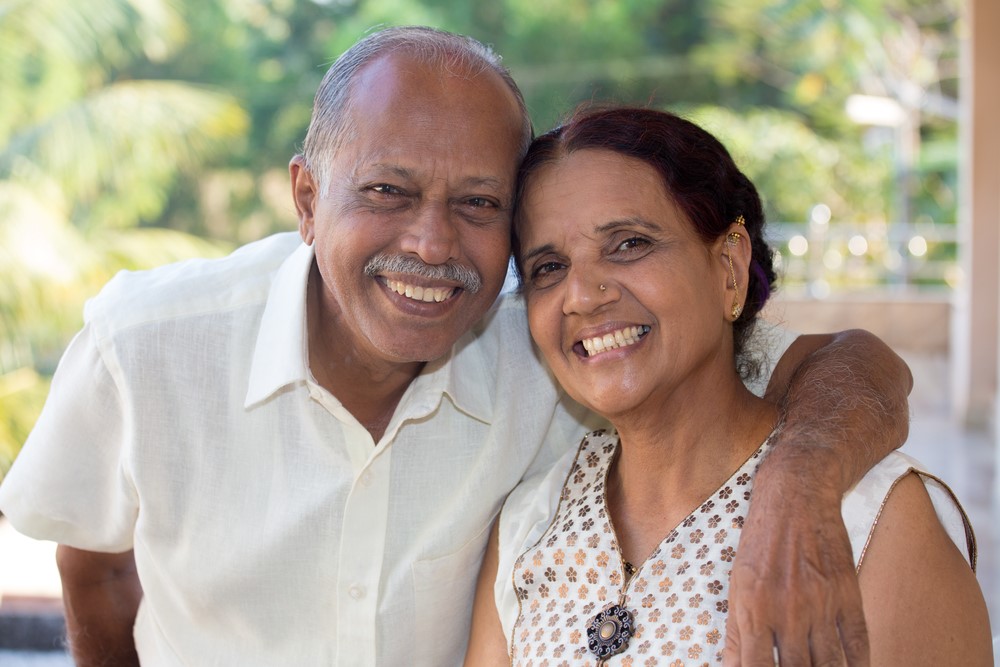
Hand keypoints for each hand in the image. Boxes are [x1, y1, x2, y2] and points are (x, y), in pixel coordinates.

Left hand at [723, 453, 868, 665]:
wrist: (795, 495)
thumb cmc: (761, 541)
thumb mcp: (737, 583)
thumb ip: (737, 631)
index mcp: (752, 608)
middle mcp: (786, 610)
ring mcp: (820, 603)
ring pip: (829, 666)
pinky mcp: (847, 594)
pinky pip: (857, 643)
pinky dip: (858, 666)